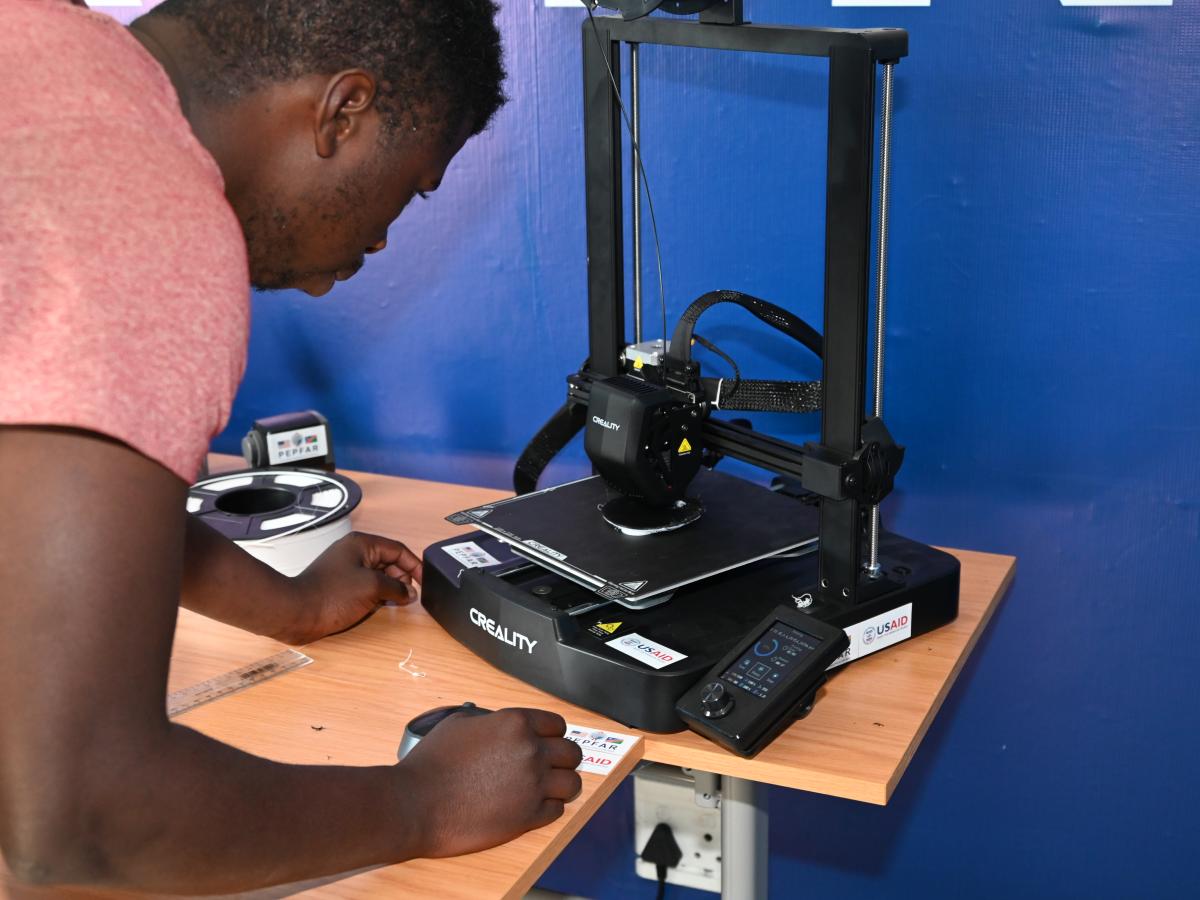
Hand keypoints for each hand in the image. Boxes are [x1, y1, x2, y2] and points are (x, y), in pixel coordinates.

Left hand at [279, 532, 422, 643]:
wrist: (297, 612)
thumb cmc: (330, 595)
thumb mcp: (372, 587)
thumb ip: (397, 587)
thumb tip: (409, 592)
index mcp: (362, 544)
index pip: (398, 549)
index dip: (414, 566)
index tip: (424, 582)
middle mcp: (354, 552)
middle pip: (389, 561)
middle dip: (402, 578)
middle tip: (410, 596)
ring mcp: (346, 569)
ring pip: (379, 574)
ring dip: (390, 587)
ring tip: (397, 602)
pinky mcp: (340, 584)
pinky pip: (367, 585)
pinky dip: (378, 594)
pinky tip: (381, 606)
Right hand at [399, 708, 583, 857]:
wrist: (416, 803)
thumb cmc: (431, 763)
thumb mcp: (460, 723)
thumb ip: (491, 721)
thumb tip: (500, 725)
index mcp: (516, 723)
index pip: (558, 724)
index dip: (552, 734)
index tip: (547, 742)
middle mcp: (531, 751)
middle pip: (572, 753)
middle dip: (562, 759)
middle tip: (549, 766)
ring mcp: (533, 785)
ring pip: (572, 783)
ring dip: (561, 785)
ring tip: (546, 789)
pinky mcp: (529, 817)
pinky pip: (557, 810)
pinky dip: (548, 808)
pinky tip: (531, 806)